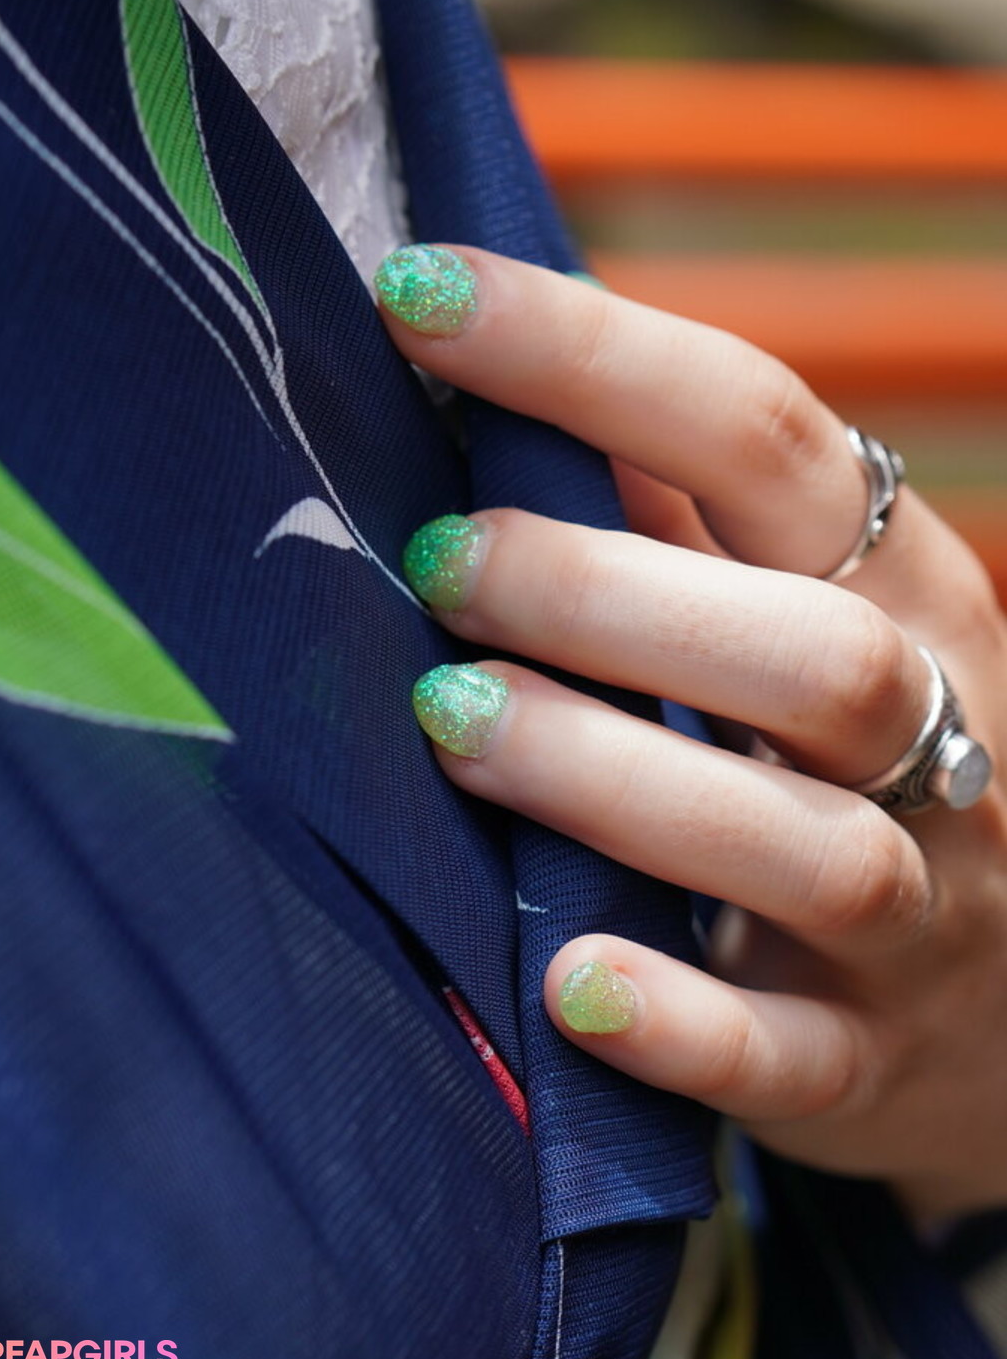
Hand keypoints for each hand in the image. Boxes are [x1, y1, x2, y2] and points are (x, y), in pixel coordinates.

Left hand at [376, 244, 1006, 1221]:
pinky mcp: (866, 1062)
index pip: (764, 439)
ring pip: (811, 849)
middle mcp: (943, 741)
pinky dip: (679, 1022)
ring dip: (617, 777)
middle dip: (609, 592)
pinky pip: (787, 1056)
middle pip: (815, 654)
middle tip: (437, 558)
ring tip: (450, 718)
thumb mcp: (803, 604)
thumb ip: (669, 509)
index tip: (415, 296)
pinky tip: (567, 982)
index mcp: (907, 590)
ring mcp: (917, 914)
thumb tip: (486, 378)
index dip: (592, 358)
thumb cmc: (849, 753)